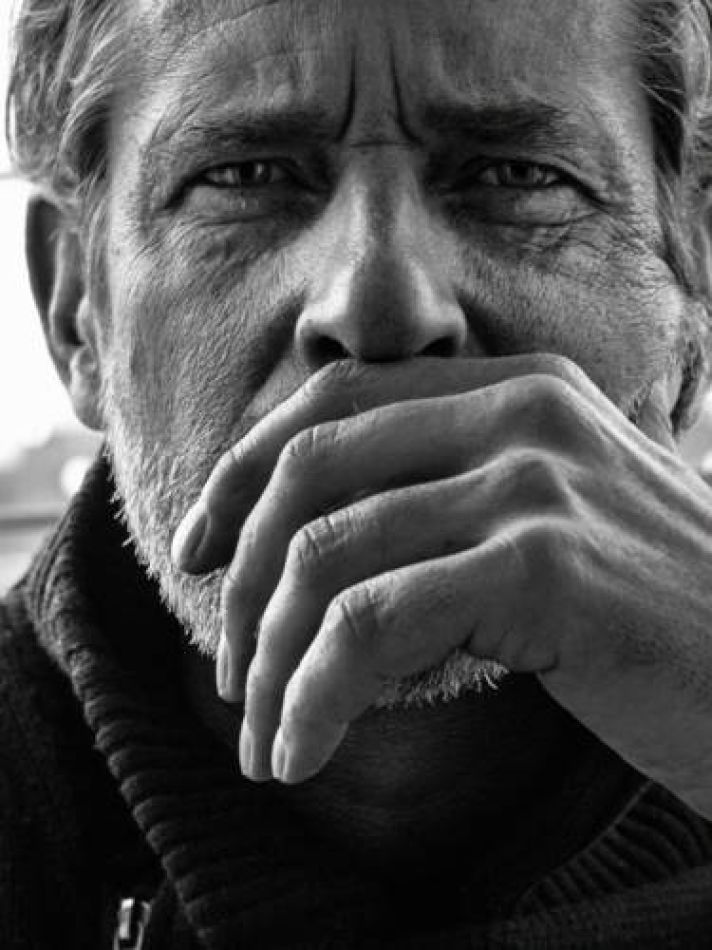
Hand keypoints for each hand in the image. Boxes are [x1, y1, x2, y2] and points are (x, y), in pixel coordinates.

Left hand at [172, 355, 711, 817]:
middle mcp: (523, 414)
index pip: (331, 405)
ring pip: (325, 557)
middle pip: (306, 473)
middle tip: (227, 670)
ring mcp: (535, 483)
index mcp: (516, 392)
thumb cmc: (659, 616)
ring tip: (262, 734)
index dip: (239, 473)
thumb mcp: (549, 527)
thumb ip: (450, 504)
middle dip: (238, 576)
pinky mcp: (545, 568)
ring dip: (270, 659)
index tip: (194, 551)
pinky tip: (301, 752)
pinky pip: (369, 626)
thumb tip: (311, 549)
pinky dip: (313, 697)